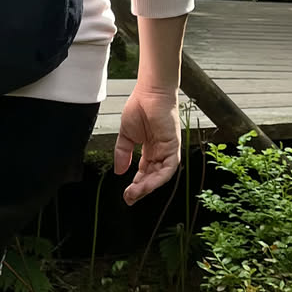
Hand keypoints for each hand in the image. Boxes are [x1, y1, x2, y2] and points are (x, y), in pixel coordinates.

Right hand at [113, 84, 180, 206]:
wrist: (149, 93)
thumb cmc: (139, 108)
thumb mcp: (126, 135)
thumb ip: (123, 153)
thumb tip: (118, 171)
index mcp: (150, 149)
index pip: (144, 172)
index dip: (136, 184)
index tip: (127, 194)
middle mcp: (160, 152)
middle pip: (152, 177)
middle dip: (141, 189)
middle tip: (129, 198)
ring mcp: (168, 150)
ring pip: (161, 175)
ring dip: (148, 186)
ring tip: (135, 193)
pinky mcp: (173, 146)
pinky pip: (169, 167)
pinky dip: (159, 177)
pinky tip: (147, 184)